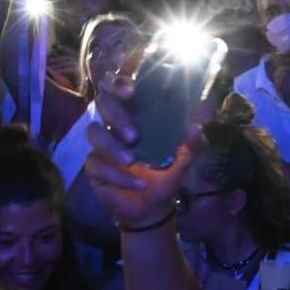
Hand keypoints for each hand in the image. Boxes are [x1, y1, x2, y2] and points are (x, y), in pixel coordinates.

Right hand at [83, 65, 191, 227]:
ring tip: (132, 161)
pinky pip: (97, 165)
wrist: (155, 206)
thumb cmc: (166, 173)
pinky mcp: (94, 167)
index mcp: (135, 114)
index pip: (119, 88)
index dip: (119, 83)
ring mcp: (101, 145)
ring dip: (112, 146)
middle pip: (102, 103)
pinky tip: (138, 185)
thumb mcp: (184, 158)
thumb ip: (191, 143)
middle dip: (116, 115)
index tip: (131, 91)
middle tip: (134, 135)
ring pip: (94, 133)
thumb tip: (195, 127)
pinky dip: (119, 176)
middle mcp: (114, 124)